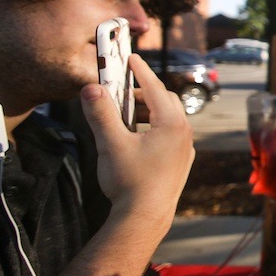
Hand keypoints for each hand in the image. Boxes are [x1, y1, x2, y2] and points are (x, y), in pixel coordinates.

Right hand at [81, 54, 193, 221]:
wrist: (144, 218)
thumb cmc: (129, 180)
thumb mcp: (110, 143)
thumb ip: (101, 113)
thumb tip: (90, 88)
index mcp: (172, 123)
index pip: (155, 87)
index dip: (141, 70)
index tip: (131, 57)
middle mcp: (184, 133)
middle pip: (165, 101)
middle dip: (143, 92)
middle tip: (121, 92)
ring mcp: (185, 148)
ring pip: (168, 118)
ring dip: (148, 111)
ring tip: (125, 115)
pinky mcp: (181, 162)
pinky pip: (170, 135)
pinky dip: (154, 128)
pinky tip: (137, 137)